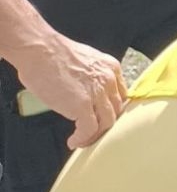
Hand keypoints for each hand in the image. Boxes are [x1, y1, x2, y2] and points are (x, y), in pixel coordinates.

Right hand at [13, 28, 124, 148]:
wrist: (40, 50)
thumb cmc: (52, 53)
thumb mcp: (84, 61)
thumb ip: (91, 76)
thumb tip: (84, 91)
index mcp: (111, 68)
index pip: (120, 95)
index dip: (112, 109)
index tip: (103, 116)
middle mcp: (109, 81)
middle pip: (116, 110)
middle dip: (105, 124)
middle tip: (94, 132)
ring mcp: (97, 94)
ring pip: (106, 123)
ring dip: (95, 135)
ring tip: (83, 140)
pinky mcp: (82, 105)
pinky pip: (89, 129)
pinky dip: (83, 138)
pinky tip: (74, 141)